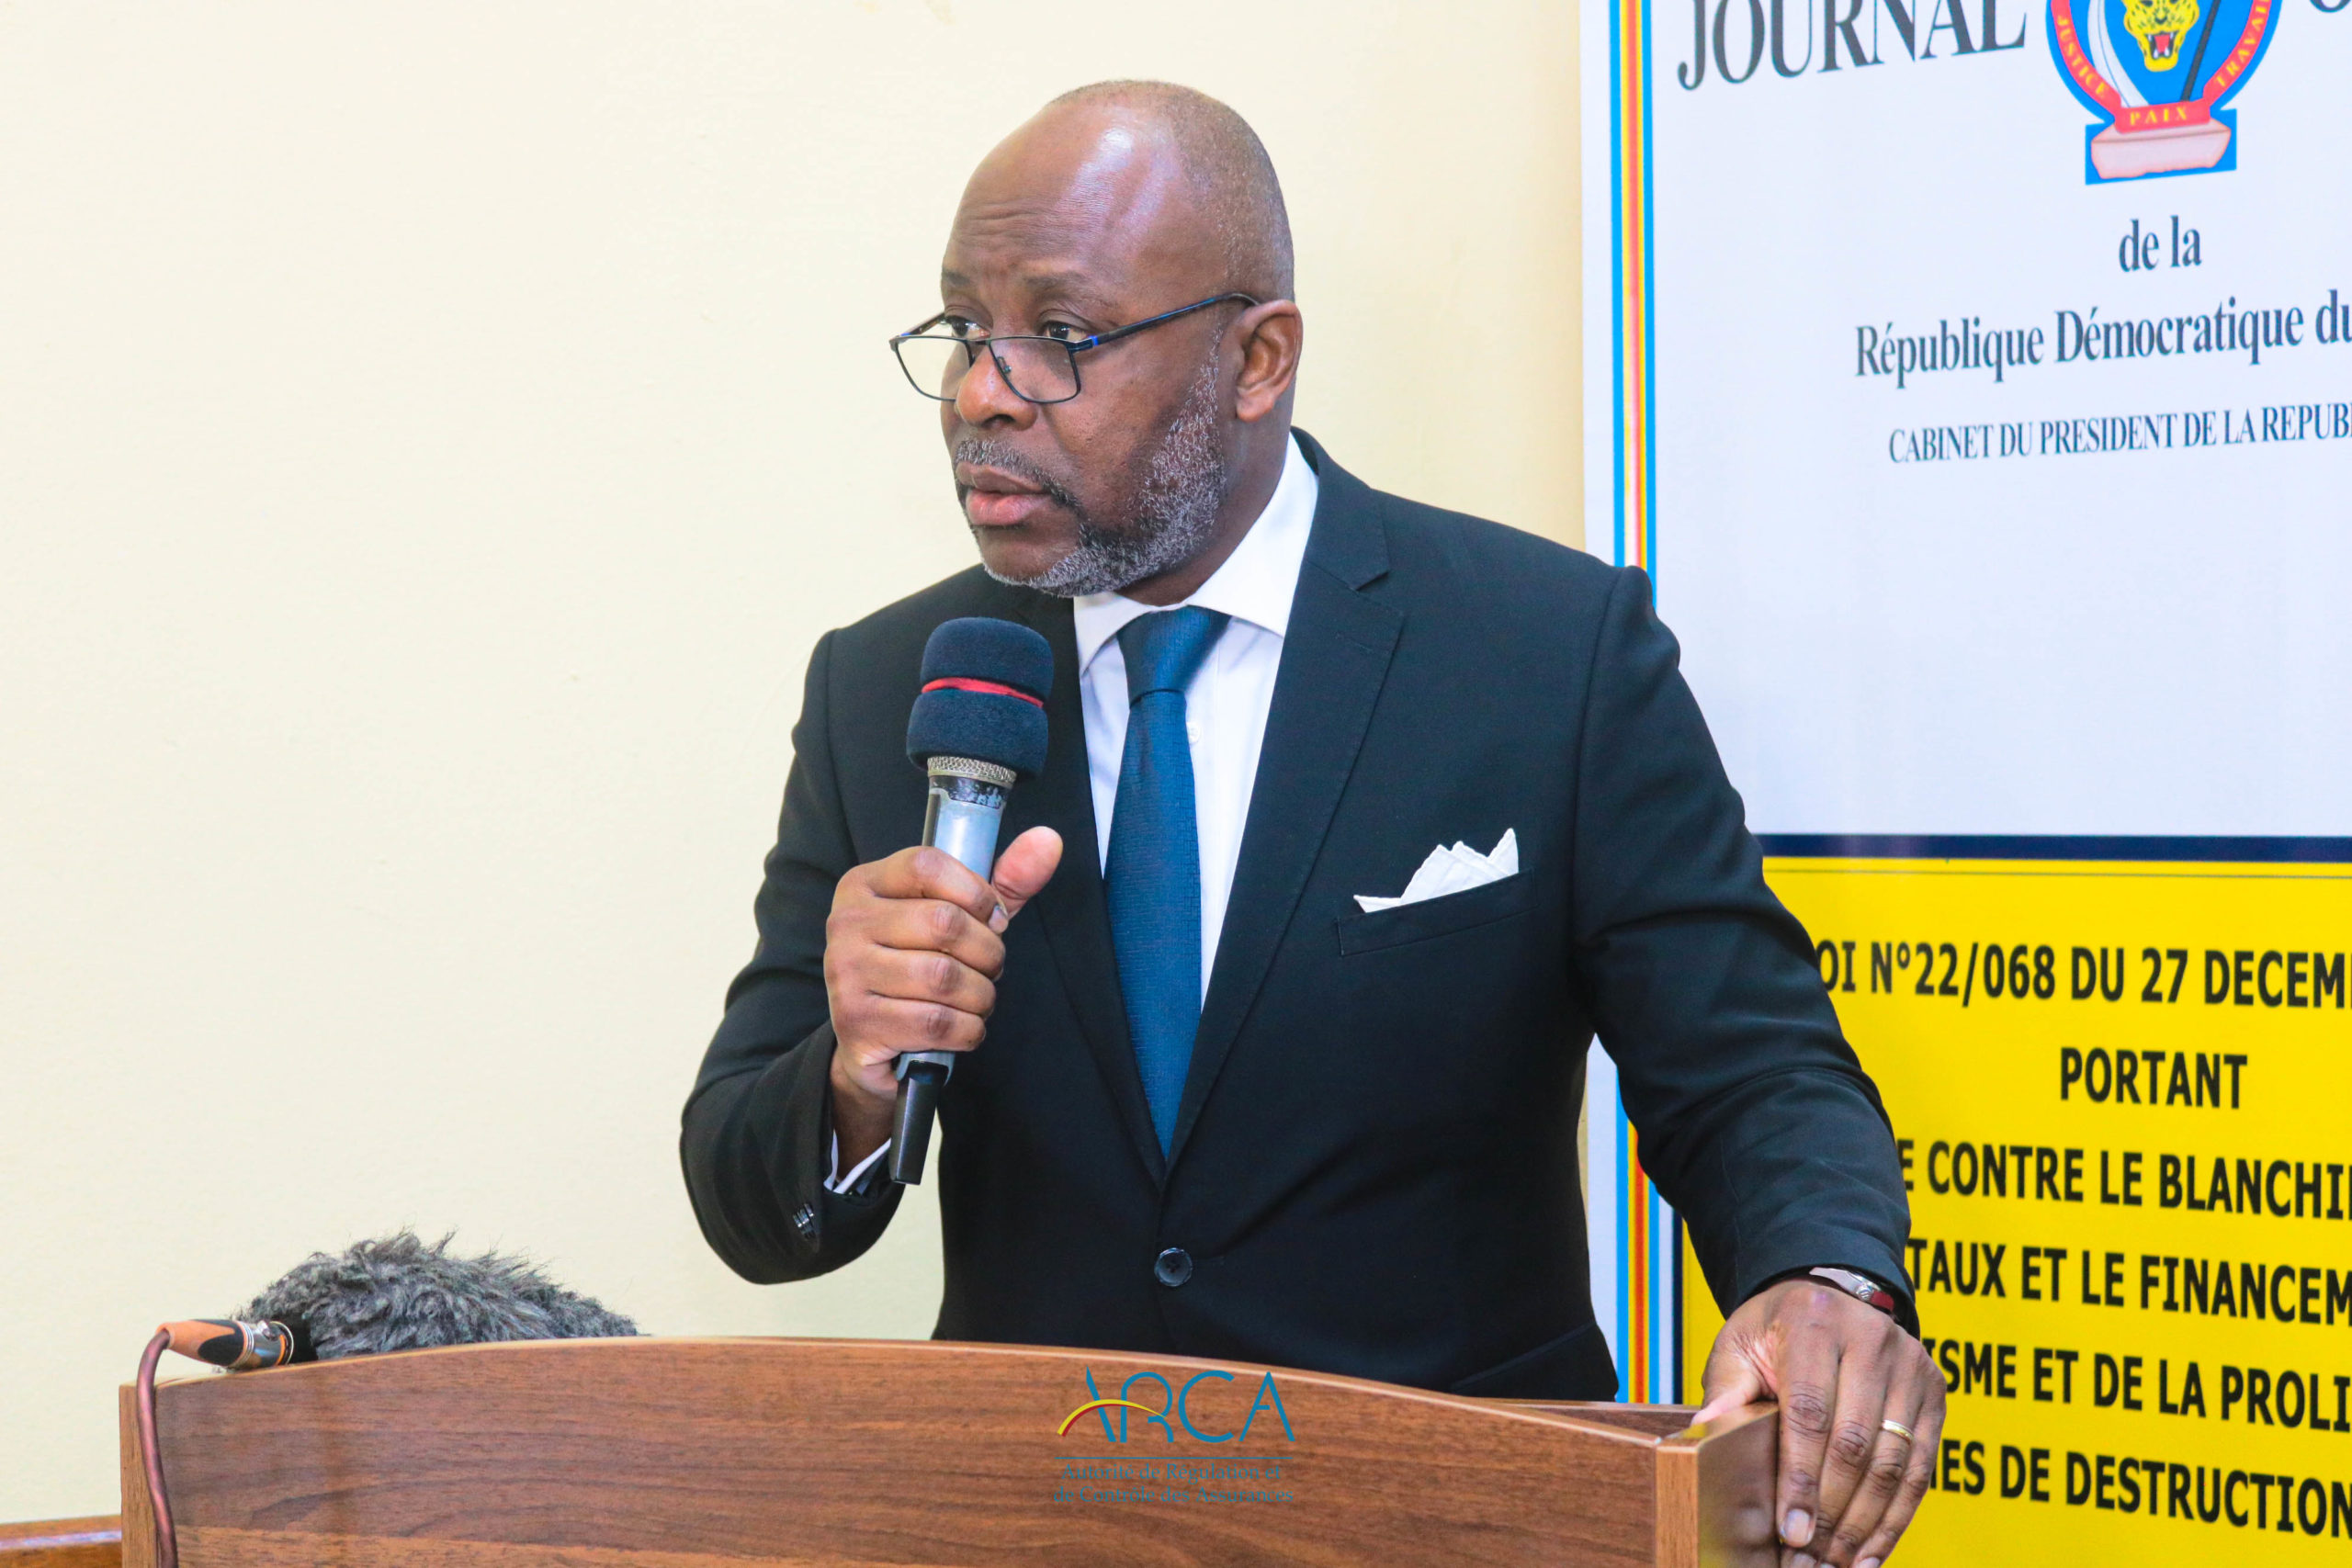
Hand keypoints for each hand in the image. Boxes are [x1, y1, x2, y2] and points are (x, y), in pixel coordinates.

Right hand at [823, 827, 1062, 1168]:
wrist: (869, 1042)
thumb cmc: (918, 966)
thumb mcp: (958, 917)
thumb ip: (1004, 881)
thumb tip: (1049, 840)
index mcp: (864, 884)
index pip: (927, 866)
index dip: (976, 893)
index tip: (992, 919)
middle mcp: (846, 922)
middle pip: (944, 923)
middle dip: (988, 952)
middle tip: (990, 968)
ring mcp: (845, 972)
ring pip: (944, 977)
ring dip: (981, 996)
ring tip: (978, 999)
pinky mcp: (857, 1020)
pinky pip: (937, 1022)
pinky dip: (968, 1029)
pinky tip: (963, 1027)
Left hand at [1694, 1278, 1943, 1567]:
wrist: (1833, 1293)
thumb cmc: (1779, 1327)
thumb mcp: (1741, 1343)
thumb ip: (1725, 1390)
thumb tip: (1703, 1435)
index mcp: (1815, 1322)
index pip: (1810, 1412)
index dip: (1801, 1477)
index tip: (1790, 1530)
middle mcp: (1872, 1341)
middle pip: (1855, 1444)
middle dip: (1830, 1512)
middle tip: (1807, 1559)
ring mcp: (1910, 1368)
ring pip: (1894, 1464)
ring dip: (1863, 1525)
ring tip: (1834, 1564)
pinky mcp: (1934, 1394)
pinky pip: (1921, 1470)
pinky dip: (1895, 1519)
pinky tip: (1869, 1553)